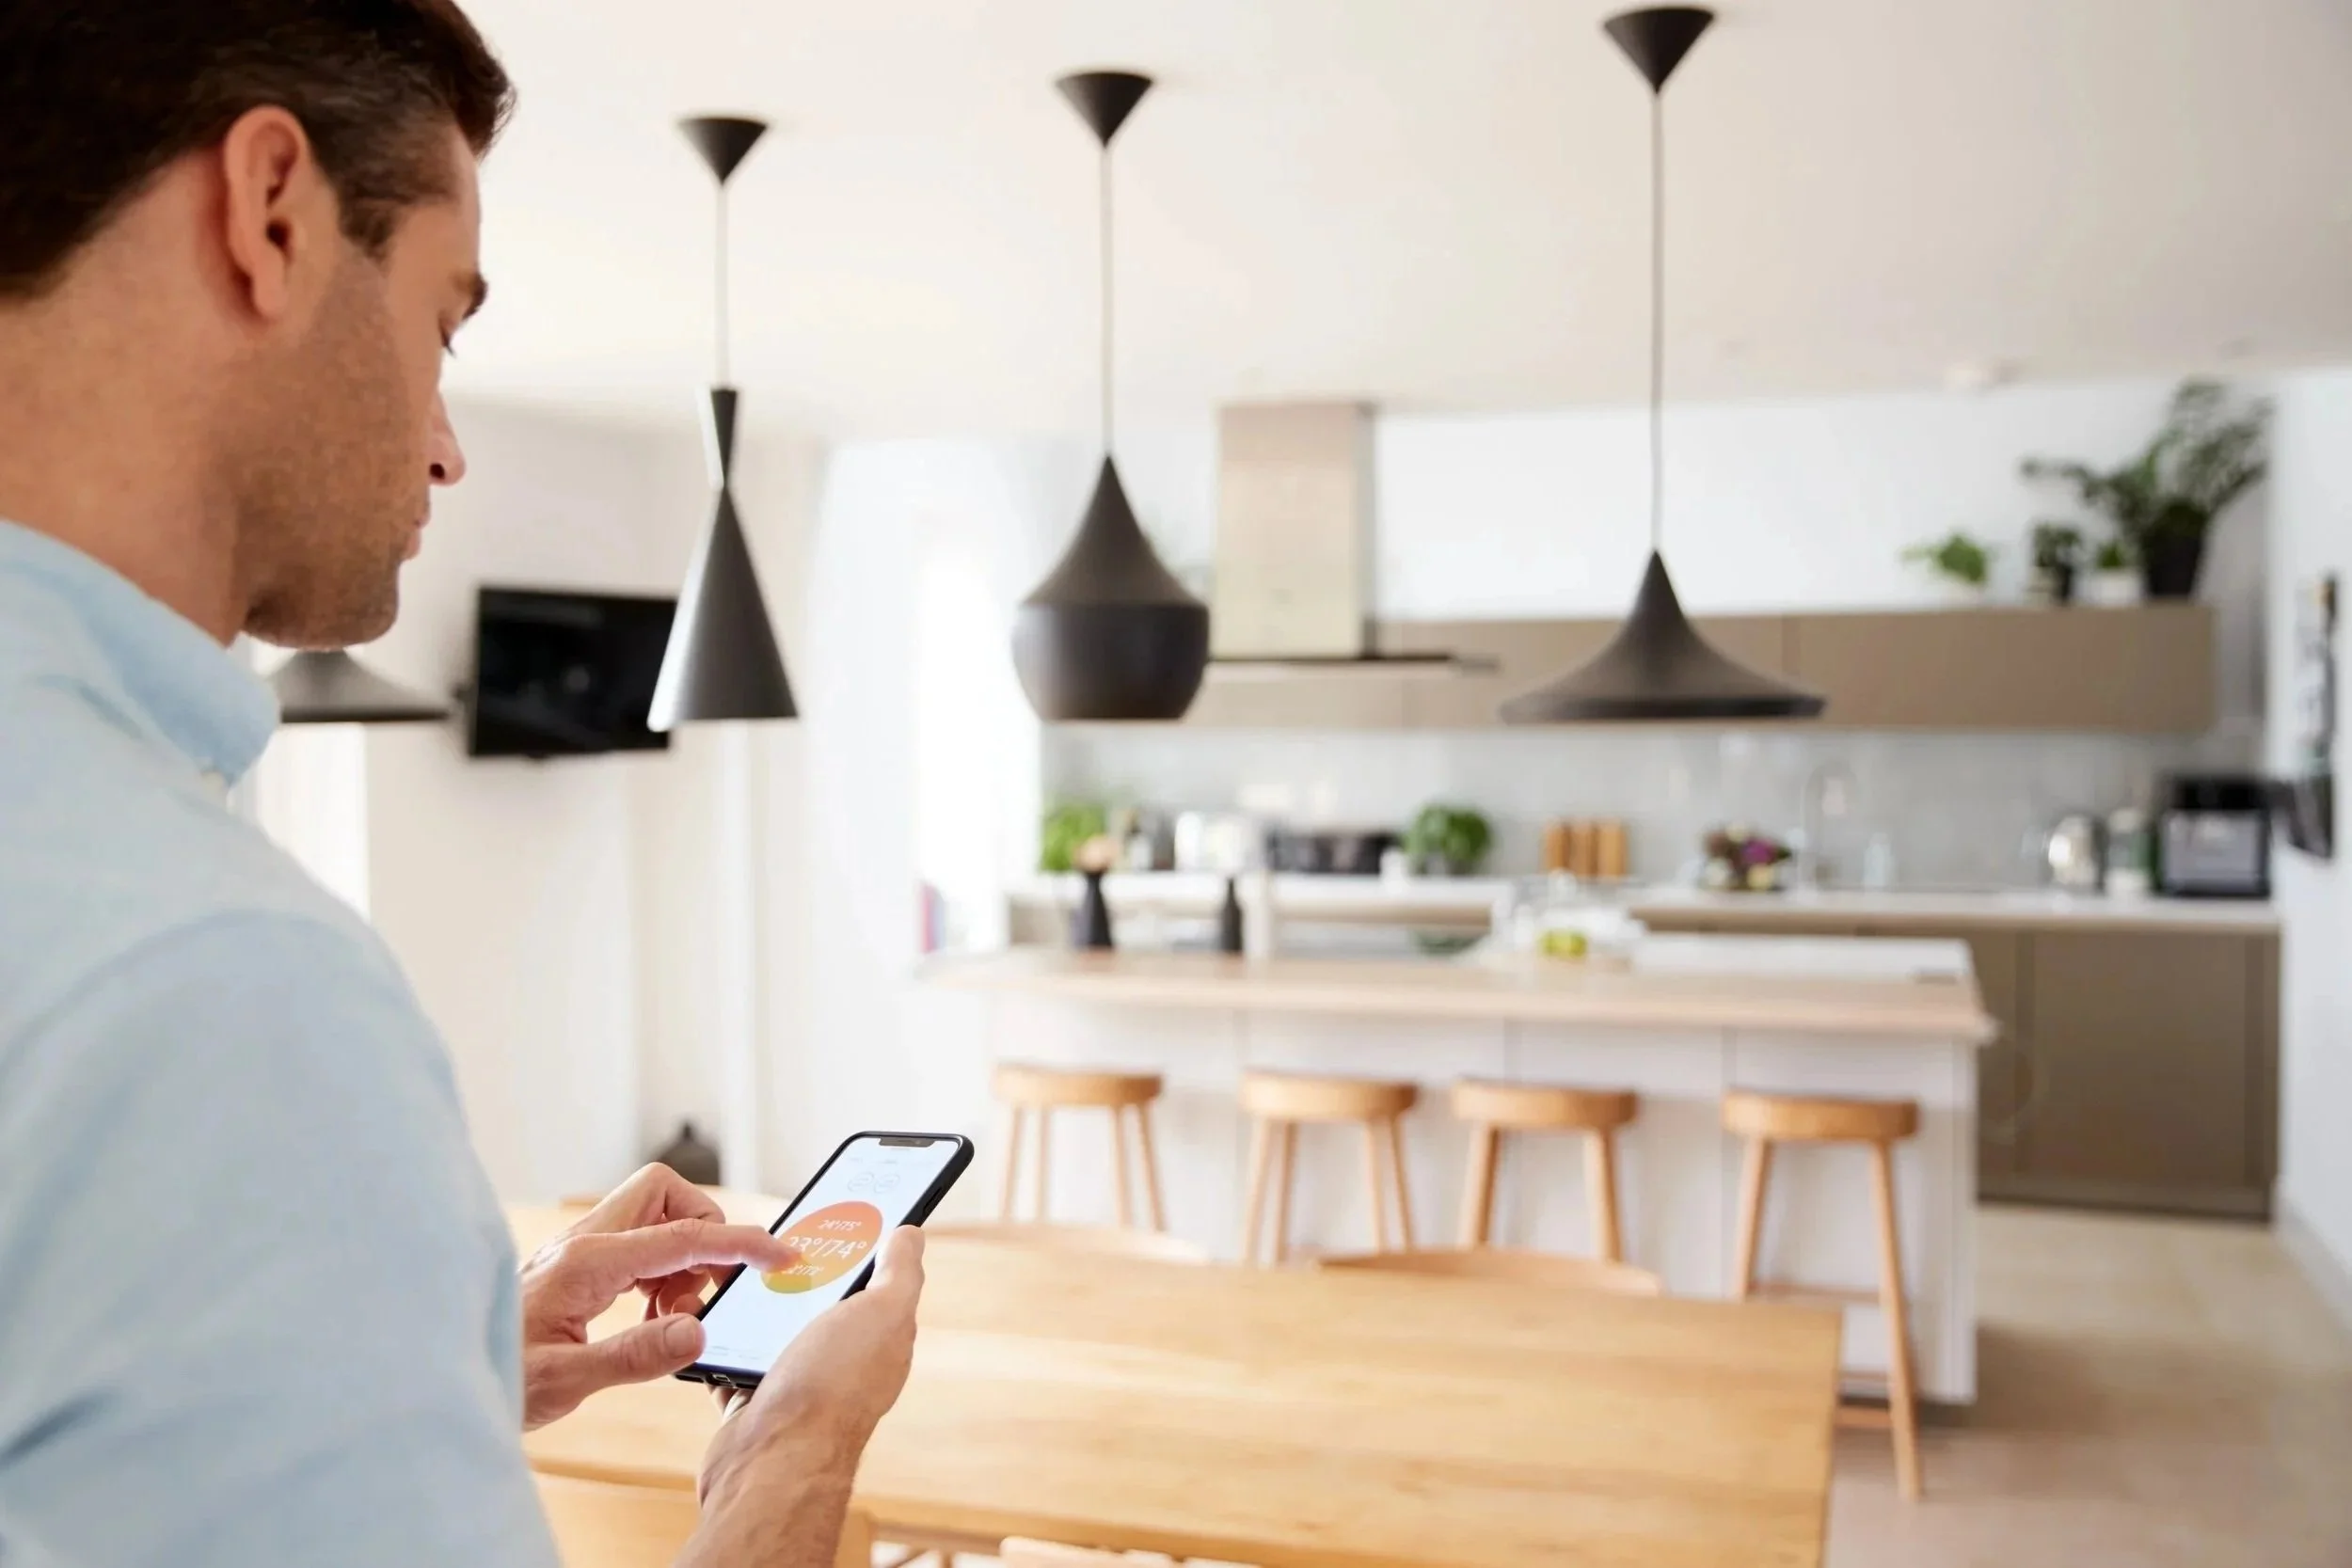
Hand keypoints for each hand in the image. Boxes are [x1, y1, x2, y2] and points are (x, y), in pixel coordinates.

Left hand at [517, 1164, 797, 1429]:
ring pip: (653, 1217)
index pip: (684, 1235)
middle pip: (665, 1194)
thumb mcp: (566, 1383)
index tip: (784, 1256)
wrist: (436, 1383)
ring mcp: (578, 1253)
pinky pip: (637, 1246)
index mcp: (588, 1262)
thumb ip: (634, 1356)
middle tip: (709, 1286)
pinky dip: (660, 1273)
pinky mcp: (576, 1269)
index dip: (742, 1243)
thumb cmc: (495, 1382)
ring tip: (673, 1315)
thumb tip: (698, 1328)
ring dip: (682, 1257)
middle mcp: (584, 1245)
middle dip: (704, 1228)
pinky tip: (651, 1317)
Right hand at [699, 1226, 927, 1512]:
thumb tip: (911, 1233)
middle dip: (799, 1274)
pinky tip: (710, 1320)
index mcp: (879, 1341)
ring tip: (736, 1271)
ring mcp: (795, 1386)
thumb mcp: (882, 1312)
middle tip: (774, 1239)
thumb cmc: (832, 1388)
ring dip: (756, 1307)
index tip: (834, 1216)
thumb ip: (900, 1272)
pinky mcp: (752, 1404)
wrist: (773, 1461)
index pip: (874, 1285)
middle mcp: (840, 1365)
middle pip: (818, 1304)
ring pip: (772, 1331)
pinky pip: (733, 1364)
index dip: (858, 1250)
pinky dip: (721, 1345)